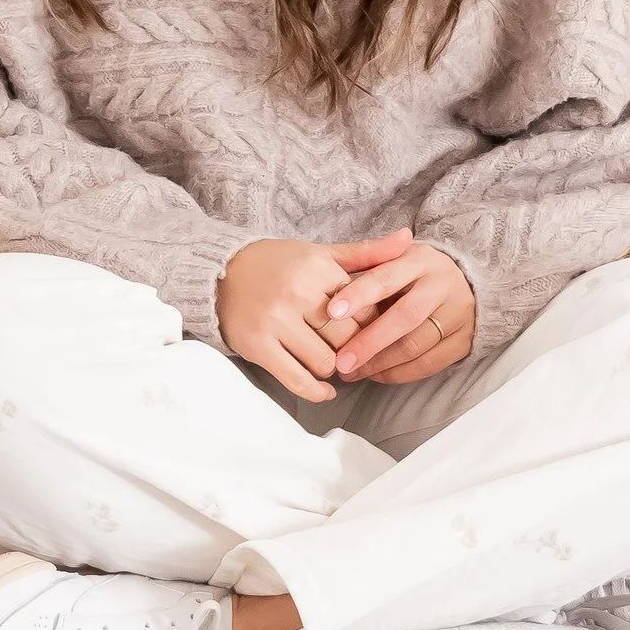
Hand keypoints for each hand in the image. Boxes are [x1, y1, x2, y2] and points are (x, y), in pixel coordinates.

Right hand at [216, 232, 410, 402]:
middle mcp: (298, 293)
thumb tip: (409, 238)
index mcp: (318, 268)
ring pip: (326, 362)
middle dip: (355, 349)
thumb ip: (366, 253)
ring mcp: (276, 321)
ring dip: (334, 368)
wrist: (221, 272)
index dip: (372, 325)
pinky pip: (297, 379)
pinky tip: (325, 390)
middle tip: (354, 353)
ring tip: (333, 362)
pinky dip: (317, 391)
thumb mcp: (321, 254)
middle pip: (348, 337)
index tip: (369, 332)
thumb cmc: (278, 264)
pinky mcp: (258, 345)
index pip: (364, 308)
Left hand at [320, 240, 475, 385]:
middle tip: (340, 361)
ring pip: (415, 345)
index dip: (359, 295)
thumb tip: (332, 278)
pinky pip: (428, 364)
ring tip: (351, 372)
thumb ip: (366, 265)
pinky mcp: (464, 341)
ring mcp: (457, 314)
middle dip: (369, 342)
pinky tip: (376, 375)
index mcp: (420, 260)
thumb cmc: (415, 273)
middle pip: (405, 317)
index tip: (332, 313)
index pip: (387, 277)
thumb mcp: (395, 258)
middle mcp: (443, 285)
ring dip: (379, 363)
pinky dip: (399, 373)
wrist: (468, 283)